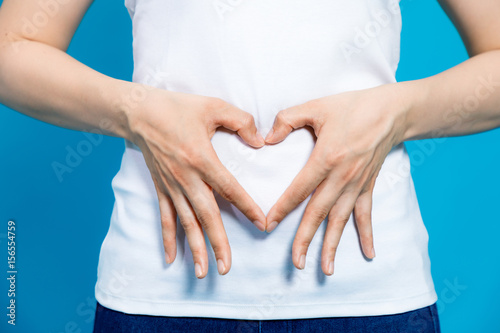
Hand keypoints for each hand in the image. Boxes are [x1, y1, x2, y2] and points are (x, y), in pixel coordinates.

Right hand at [127, 88, 266, 278]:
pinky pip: (165, 217)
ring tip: (204, 272)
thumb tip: (259, 142)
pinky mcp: (160, 188)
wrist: (138, 112)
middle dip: (218, 243)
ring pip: (186, 222)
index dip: (247, 207)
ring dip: (195, 248)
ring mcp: (171, 186)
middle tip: (226, 267)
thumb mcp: (213, 106)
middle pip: (206, 216)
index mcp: (202, 158)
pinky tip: (171, 259)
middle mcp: (186, 178)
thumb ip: (241, 122)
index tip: (262, 224)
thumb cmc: (177, 107)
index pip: (229, 189)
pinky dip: (168, 238)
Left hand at [264, 84, 408, 274]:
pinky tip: (369, 254)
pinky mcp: (368, 186)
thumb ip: (287, 119)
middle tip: (296, 263)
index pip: (298, 190)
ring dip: (333, 245)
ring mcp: (357, 184)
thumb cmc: (352, 107)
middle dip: (305, 239)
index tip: (267, 225)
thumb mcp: (316, 106)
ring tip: (325, 269)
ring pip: (341, 220)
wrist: (391, 111)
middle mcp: (342, 177)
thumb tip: (266, 138)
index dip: (282, 209)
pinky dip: (367, 234)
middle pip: (319, 213)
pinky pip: (366, 214)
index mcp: (326, 158)